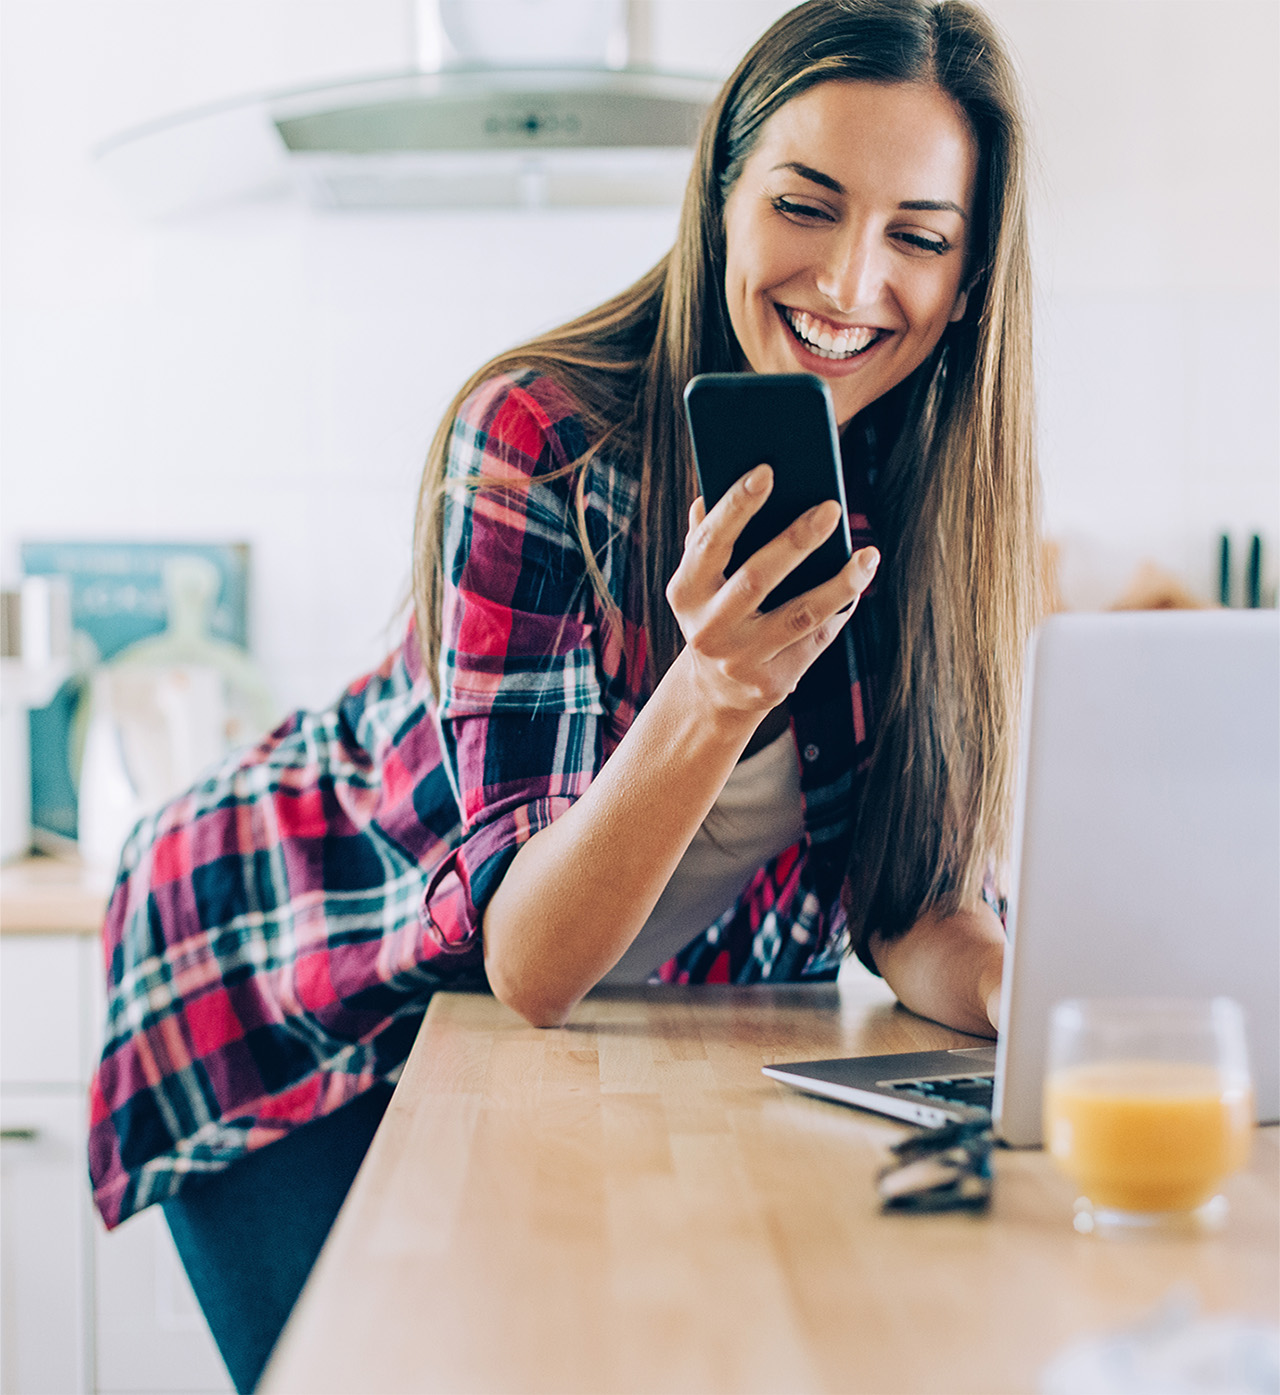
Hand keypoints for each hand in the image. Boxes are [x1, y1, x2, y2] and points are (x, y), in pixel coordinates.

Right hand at [664, 464, 879, 721]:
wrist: (715, 690)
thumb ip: (705, 538)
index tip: (766, 470)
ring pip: (800, 616)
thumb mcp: (701, 579)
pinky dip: (841, 609)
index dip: (736, 506)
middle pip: (757, 579)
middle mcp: (708, 628)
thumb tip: (707, 494)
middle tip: (831, 507)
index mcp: (685, 592)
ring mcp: (741, 660)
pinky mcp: (772, 684)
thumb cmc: (716, 611)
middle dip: (796, 541)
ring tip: (868, 556)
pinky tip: (860, 582)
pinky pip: (816, 640)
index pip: (710, 542)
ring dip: (840, 584)